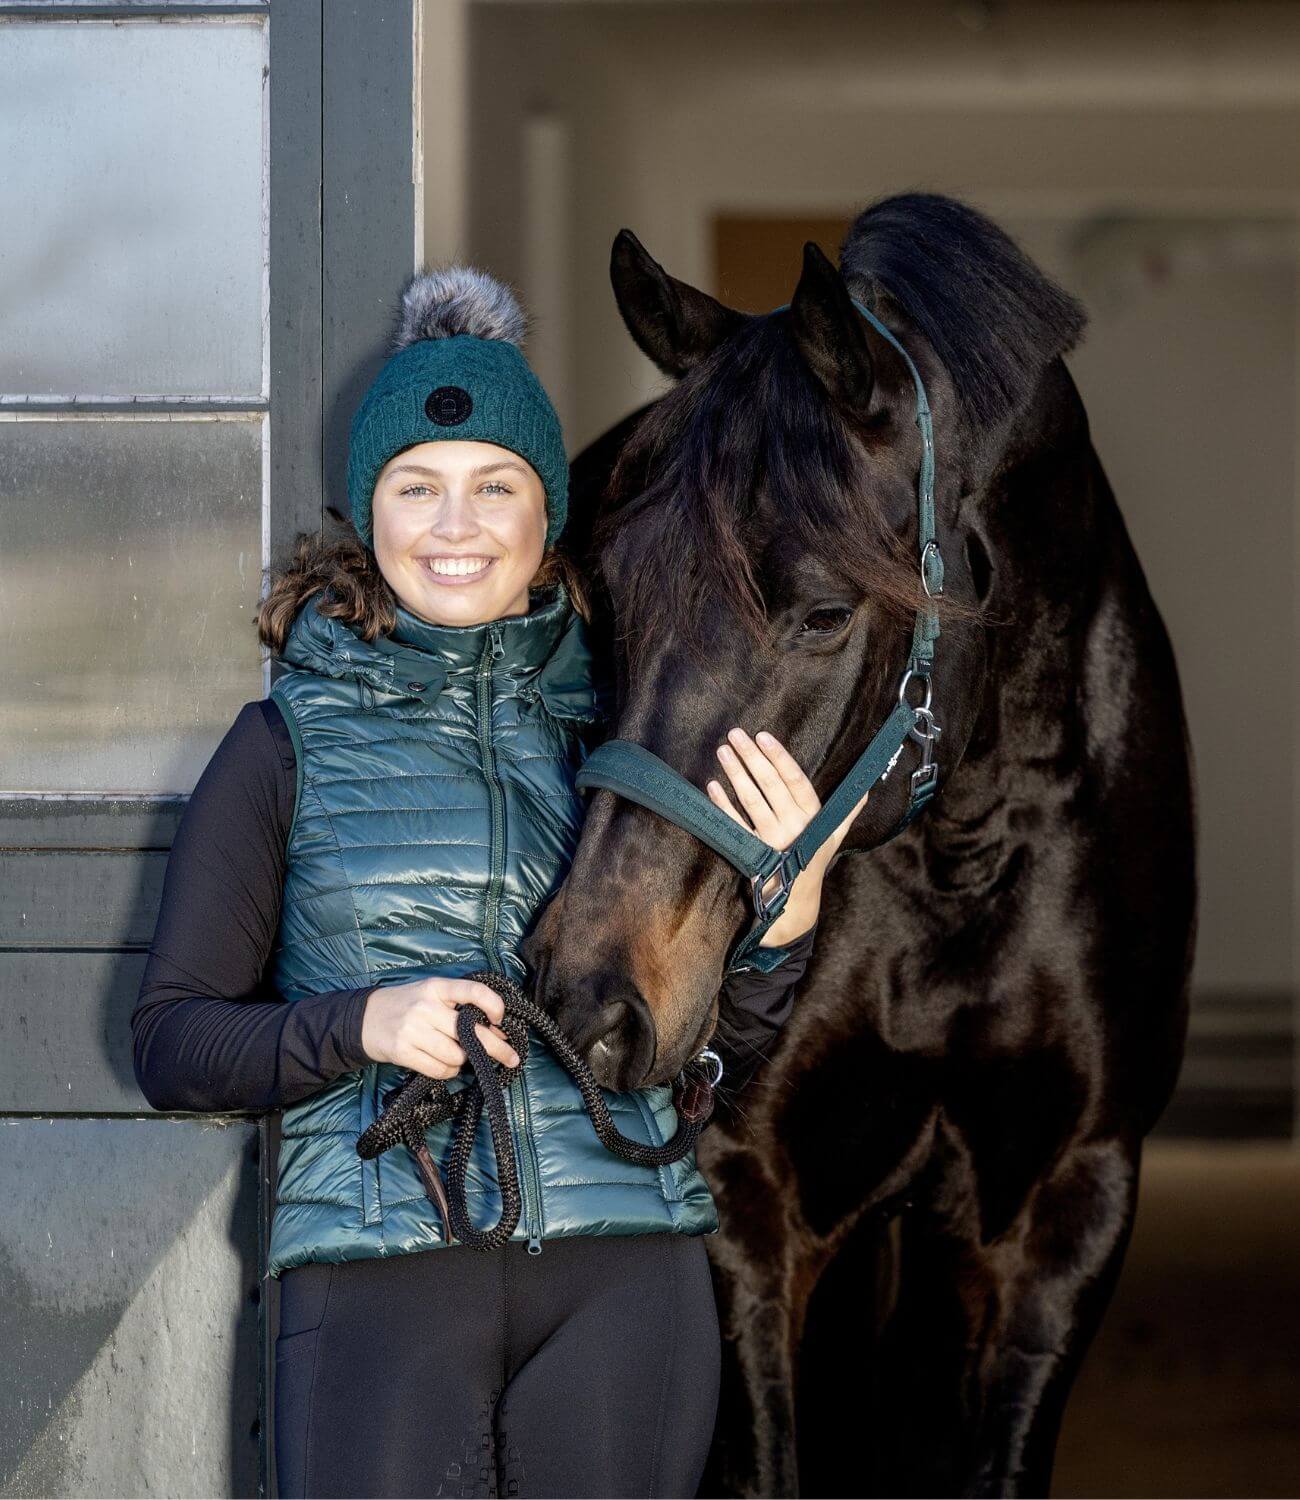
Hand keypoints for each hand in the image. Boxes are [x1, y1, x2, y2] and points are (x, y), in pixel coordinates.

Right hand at [360, 976, 520, 1079]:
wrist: (365, 1019)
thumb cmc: (407, 1006)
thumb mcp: (432, 996)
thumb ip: (460, 1008)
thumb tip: (498, 1032)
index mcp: (437, 987)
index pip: (473, 991)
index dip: (494, 1005)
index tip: (502, 1019)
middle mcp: (426, 1006)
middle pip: (470, 1032)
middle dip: (496, 1048)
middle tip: (512, 1058)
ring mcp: (413, 1029)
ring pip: (456, 1055)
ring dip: (463, 1061)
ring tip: (458, 1056)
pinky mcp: (403, 1051)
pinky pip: (439, 1069)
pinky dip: (448, 1071)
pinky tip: (444, 1064)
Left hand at [706, 726, 868, 947]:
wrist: (796, 899)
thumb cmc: (815, 857)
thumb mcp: (836, 834)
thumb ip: (848, 809)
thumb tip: (866, 786)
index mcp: (813, 816)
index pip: (795, 779)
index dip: (779, 757)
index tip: (763, 736)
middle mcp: (793, 826)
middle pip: (769, 785)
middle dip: (751, 757)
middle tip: (736, 734)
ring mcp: (771, 839)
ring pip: (750, 800)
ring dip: (735, 773)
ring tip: (723, 751)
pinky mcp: (751, 852)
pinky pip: (733, 824)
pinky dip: (722, 804)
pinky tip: (712, 785)